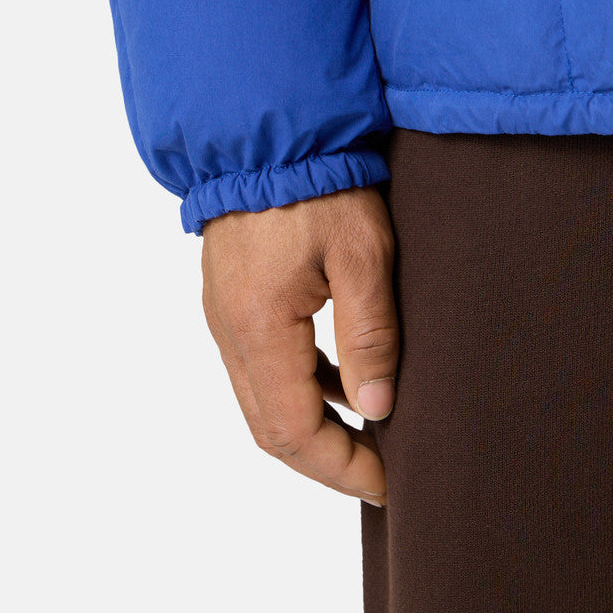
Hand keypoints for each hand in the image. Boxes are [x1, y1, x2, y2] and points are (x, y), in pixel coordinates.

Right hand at [201, 184, 397, 505]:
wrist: (270, 129)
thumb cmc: (320, 183)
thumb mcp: (362, 255)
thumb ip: (370, 336)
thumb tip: (377, 409)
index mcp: (259, 328)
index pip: (293, 432)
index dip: (340, 468)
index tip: (387, 483)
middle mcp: (230, 330)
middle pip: (269, 427)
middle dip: (324, 460)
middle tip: (379, 472)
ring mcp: (225, 313)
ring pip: (260, 399)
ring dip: (310, 426)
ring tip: (366, 434)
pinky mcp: (232, 295)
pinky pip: (259, 363)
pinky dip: (298, 386)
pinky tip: (339, 379)